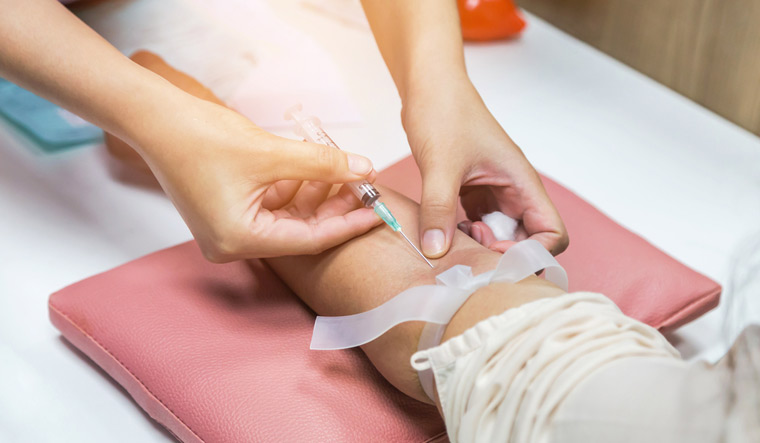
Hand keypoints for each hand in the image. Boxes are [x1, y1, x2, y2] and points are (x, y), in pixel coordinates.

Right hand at [131, 93, 380, 261]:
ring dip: (315, 193)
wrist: (156, 117)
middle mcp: (232, 244)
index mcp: (239, 241)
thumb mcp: (271, 153)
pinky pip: (271, 205)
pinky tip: (316, 167)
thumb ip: (322, 164)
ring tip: (345, 169)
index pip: (309, 240)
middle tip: (365, 186)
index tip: (377, 211)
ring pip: (287, 216)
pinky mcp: (227, 212)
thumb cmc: (201, 137)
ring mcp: (228, 230)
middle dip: (333, 206)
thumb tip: (364, 169)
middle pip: (299, 230)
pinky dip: (294, 187)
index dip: (347, 223)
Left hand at [402, 79, 567, 256]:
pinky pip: (479, 225)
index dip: (531, 253)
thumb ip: (438, 209)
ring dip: (482, 247)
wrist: (428, 87)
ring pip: (501, 236)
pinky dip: (465, 235)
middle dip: (502, 254)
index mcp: (521, 182)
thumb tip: (436, 251)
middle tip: (468, 250)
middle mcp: (513, 191)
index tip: (495, 253)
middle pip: (527, 241)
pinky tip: (444, 232)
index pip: (552, 233)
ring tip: (453, 239)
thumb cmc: (444, 113)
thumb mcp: (440, 164)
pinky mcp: (473, 192)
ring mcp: (494, 193)